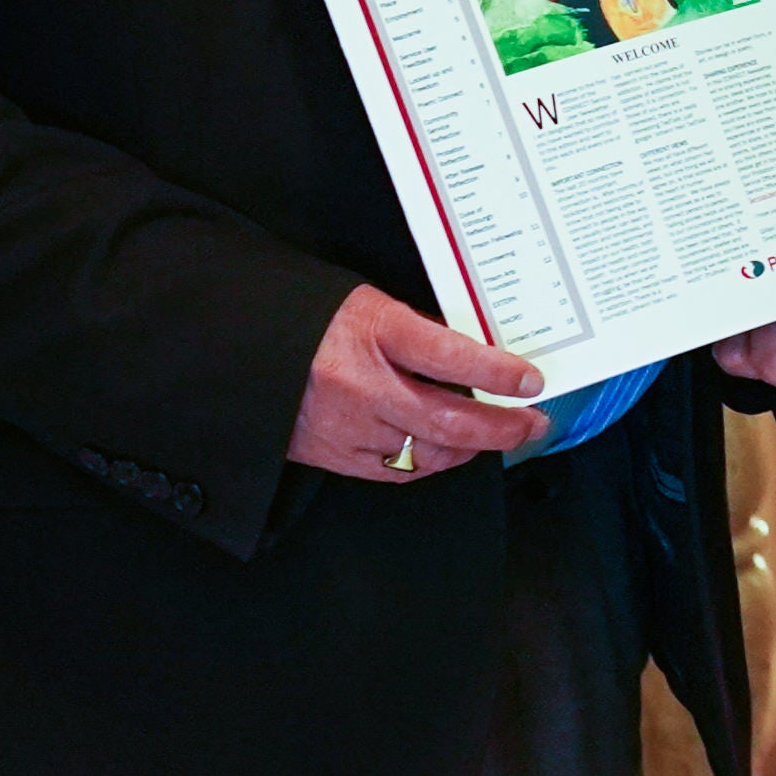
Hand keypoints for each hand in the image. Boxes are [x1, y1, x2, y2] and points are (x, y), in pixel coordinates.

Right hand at [293, 285, 547, 483]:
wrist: (242, 349)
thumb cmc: (311, 321)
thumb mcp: (370, 305)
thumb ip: (418, 331)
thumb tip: (477, 354)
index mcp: (373, 331)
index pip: (451, 355)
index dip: (499, 373)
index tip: (531, 381)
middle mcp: (361, 384)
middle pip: (449, 420)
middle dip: (503, 428)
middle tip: (532, 423)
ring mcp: (346, 425)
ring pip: (428, 452)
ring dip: (471, 448)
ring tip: (496, 436)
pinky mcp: (332, 454)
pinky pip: (397, 470)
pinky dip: (430, 462)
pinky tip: (448, 450)